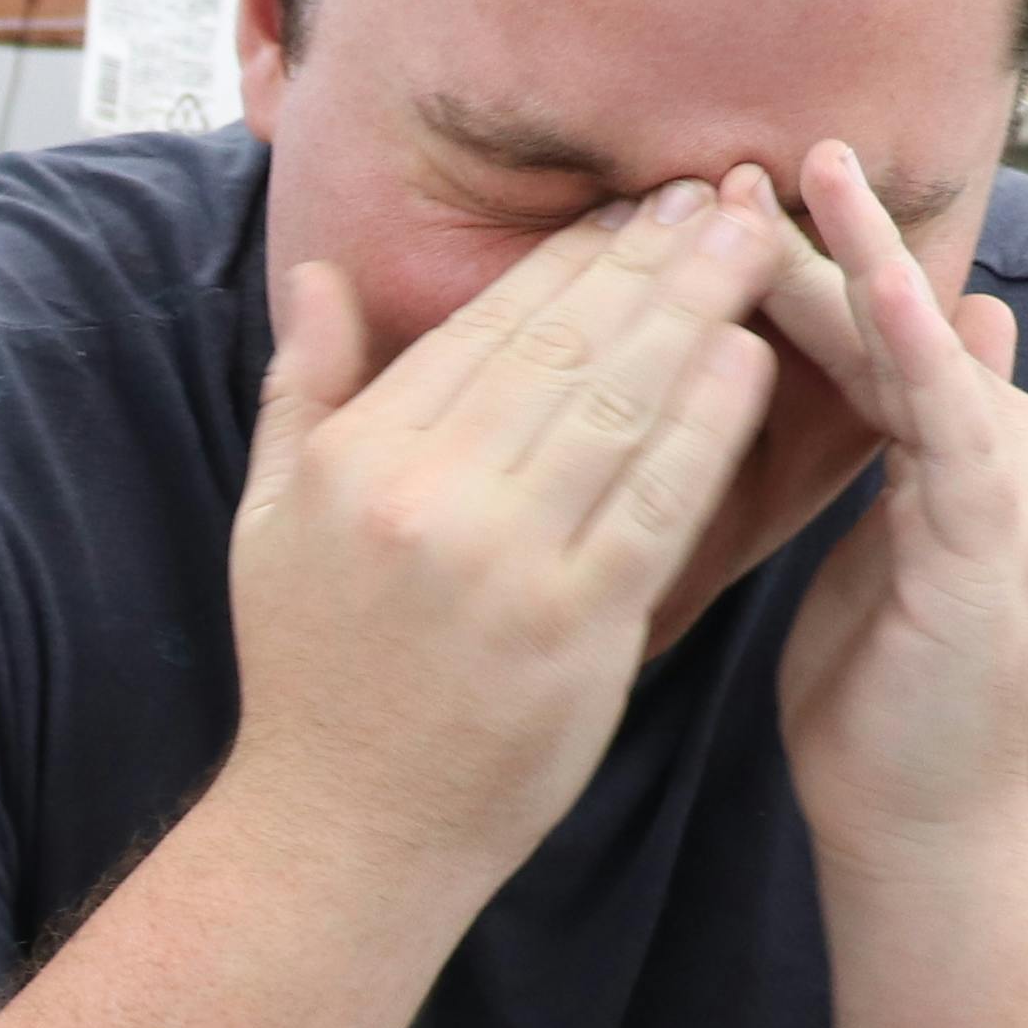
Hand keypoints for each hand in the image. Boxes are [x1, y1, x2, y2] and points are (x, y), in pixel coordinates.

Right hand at [225, 181, 789, 890]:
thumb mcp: (270, 520)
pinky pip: (661, 499)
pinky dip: (711, 421)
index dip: (572, 259)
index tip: (635, 208)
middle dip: (652, 259)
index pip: (485, 329)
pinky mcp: (579, 625)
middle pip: (563, 346)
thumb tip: (316, 273)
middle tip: (721, 191)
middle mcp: (428, 496)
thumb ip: (302, 388)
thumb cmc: (309, 678)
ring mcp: (508, 560)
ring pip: (621, 402)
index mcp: (358, 460)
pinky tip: (753, 359)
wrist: (341, 836)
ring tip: (757, 247)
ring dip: (698, 312)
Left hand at [758, 141, 1027, 879]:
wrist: (919, 828)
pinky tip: (882, 283)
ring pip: (924, 352)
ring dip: (865, 258)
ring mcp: (1021, 492)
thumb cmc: (878, 705)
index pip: (875, 336)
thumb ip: (880, 454)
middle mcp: (1018, 454)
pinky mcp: (999, 541)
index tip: (714, 206)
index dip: (801, 269)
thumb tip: (926, 344)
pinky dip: (918, 348)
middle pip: (897, 326)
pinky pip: (955, 422)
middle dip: (819, 243)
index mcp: (982, 455)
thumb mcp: (870, 550)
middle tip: (743, 156)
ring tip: (809, 168)